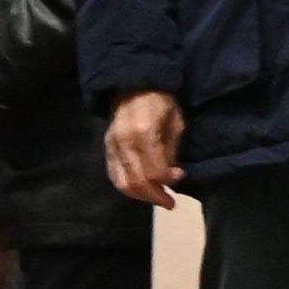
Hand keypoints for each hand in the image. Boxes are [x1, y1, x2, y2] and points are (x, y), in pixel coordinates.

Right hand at [106, 90, 185, 206]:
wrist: (134, 85)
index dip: (169, 180)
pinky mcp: (106, 148)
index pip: (154, 170)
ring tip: (157, 198)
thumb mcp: (175, 122)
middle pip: (137, 181)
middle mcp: (123, 141)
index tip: (181, 175)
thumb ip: (171, 151)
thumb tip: (172, 176)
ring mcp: (112, 145)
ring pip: (122, 183)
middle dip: (156, 196)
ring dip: (141, 196)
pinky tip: (142, 190)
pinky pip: (114, 175)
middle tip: (170, 202)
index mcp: (143, 132)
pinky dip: (127, 188)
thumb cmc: (161, 102)